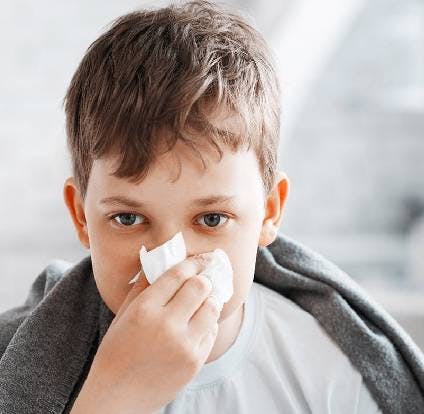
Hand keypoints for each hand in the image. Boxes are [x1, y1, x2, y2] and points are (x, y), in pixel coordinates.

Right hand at [71, 254, 219, 413]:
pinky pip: (212, 331)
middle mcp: (167, 325)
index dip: (192, 263)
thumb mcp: (124, 313)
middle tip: (201, 280)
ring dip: (208, 301)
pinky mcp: (195, 362)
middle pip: (200, 286)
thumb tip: (163, 259)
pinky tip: (196, 325)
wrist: (117, 398)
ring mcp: (184, 345)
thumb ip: (144, 285)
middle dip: (203, 279)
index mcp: (145, 309)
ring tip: (200, 302)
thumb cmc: (117, 351)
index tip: (199, 260)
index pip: (178, 274)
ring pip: (212, 307)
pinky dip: (207, 323)